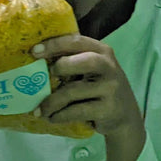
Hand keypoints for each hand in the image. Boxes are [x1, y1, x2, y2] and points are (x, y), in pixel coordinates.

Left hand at [33, 35, 144, 160]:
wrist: (125, 115)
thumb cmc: (101, 88)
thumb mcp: (94, 70)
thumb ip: (75, 62)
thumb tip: (38, 63)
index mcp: (102, 51)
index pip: (77, 41)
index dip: (54, 44)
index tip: (34, 51)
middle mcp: (108, 66)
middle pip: (80, 62)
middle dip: (58, 69)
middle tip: (42, 81)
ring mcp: (110, 87)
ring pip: (72, 91)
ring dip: (51, 102)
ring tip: (40, 110)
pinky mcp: (107, 108)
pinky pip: (76, 111)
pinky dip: (59, 115)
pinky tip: (53, 118)